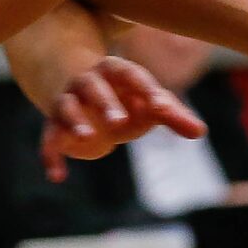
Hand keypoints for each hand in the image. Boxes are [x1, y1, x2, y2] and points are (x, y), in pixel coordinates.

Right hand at [38, 54, 204, 182]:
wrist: (83, 96)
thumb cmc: (126, 99)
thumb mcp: (149, 104)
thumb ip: (173, 115)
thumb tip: (200, 132)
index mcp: (116, 71)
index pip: (132, 76)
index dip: (146, 90)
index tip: (162, 108)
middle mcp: (87, 82)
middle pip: (94, 88)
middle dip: (105, 103)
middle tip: (119, 122)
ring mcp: (68, 102)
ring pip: (67, 108)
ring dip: (75, 122)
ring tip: (86, 138)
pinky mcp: (53, 126)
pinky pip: (48, 139)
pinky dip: (50, 155)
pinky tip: (57, 176)